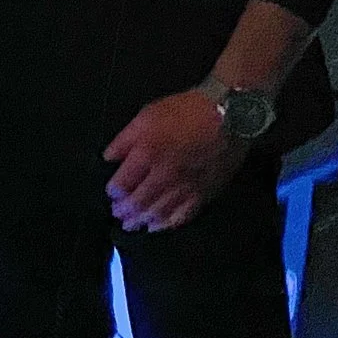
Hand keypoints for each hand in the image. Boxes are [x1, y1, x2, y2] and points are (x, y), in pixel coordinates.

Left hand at [103, 91, 248, 231]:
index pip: (123, 183)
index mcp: (147, 154)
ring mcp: (185, 188)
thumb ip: (124, 139)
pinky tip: (157, 226)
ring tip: (131, 225)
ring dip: (142, 221)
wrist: (229, 117)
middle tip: (117, 215)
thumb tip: (108, 158)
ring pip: (159, 212)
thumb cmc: (185, 111)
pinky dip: (167, 224)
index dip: (114, 192)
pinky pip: (182, 215)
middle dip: (125, 211)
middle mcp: (164, 176)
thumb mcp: (147, 116)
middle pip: (139, 202)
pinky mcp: (204, 194)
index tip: (111, 194)